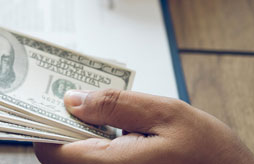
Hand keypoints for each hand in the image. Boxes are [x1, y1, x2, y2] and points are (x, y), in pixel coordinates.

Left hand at [33, 89, 253, 163]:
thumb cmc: (208, 152)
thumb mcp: (164, 113)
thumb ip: (114, 105)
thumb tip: (72, 99)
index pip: (50, 151)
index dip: (45, 123)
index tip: (46, 98)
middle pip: (59, 156)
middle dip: (62, 124)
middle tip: (71, 96)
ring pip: (75, 160)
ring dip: (78, 134)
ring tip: (93, 109)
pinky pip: (94, 163)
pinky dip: (93, 145)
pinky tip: (110, 129)